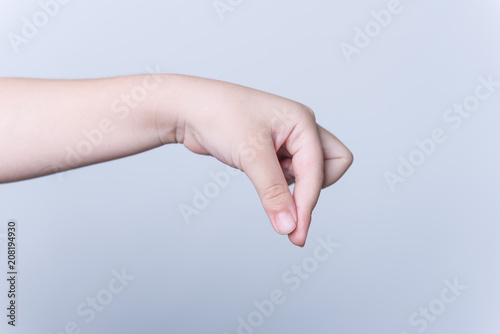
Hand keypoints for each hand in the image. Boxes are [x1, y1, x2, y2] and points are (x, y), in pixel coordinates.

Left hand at [158, 74, 352, 246]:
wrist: (190, 109)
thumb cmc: (219, 115)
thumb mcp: (250, 155)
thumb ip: (273, 192)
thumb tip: (289, 226)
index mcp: (302, 121)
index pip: (319, 171)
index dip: (307, 203)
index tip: (295, 233)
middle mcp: (300, 129)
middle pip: (331, 167)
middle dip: (312, 190)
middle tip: (287, 209)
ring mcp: (288, 140)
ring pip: (310, 174)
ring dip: (292, 186)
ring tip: (258, 174)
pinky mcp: (274, 151)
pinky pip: (290, 175)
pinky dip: (280, 185)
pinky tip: (257, 175)